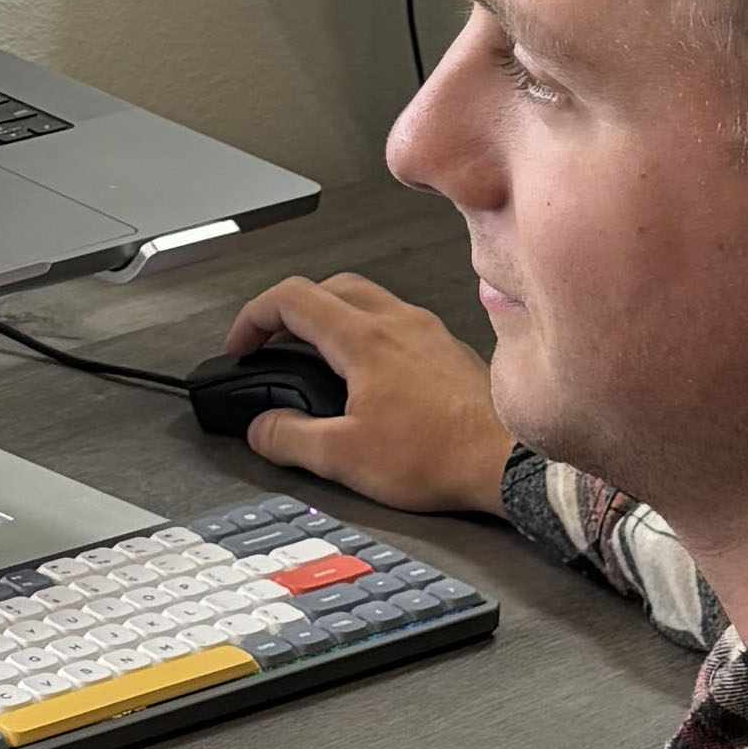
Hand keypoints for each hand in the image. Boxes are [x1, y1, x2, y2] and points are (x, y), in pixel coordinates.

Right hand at [222, 273, 517, 515]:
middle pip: (328, 286)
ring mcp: (426, 332)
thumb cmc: (440, 455)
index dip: (252, 319)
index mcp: (363, 339)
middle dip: (289, 311)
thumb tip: (261, 429)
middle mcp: (397, 323)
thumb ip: (288, 438)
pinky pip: (397, 321)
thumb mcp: (342, 458)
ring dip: (330, 318)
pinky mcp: (447, 350)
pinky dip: (367, 333)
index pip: (290, 299)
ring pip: (366, 299)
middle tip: (272, 344)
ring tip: (315, 356)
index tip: (241, 347)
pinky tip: (368, 372)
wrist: (507, 462)